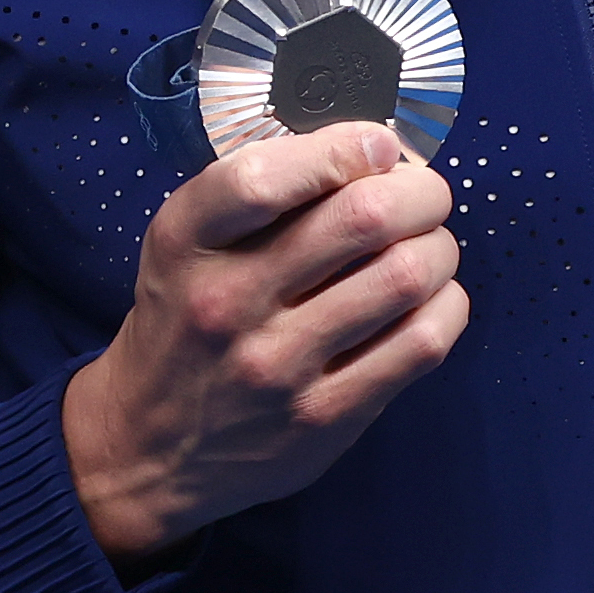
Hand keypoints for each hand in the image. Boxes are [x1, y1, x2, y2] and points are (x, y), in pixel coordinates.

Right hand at [58, 126, 465, 561]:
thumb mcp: (183, 247)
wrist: (148, 447)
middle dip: (419, 191)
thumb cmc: (183, 325)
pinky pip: (420, 345)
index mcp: (184, 244)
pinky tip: (431, 300)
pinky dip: (446, 306)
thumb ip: (257, 197)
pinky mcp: (322, 418)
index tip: (376, 145)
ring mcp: (276, 367)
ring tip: (429, 246)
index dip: (342, 148)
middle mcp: (226, 303)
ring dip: (438, 248)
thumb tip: (371, 148)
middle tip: (424, 194)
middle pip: (362, 218)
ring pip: (405, 277)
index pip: (262, 177)